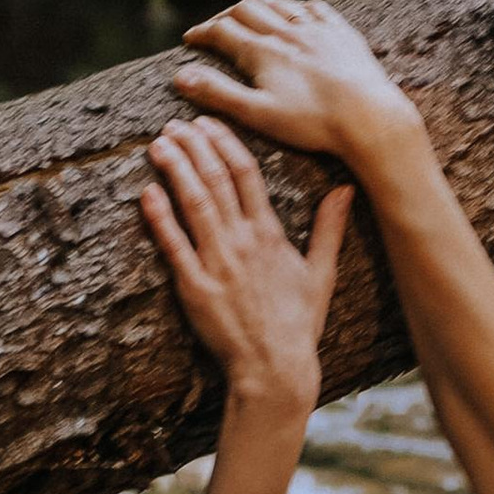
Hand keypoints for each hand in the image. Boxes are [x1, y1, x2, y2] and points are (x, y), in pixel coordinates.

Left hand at [140, 117, 352, 417]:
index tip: (207, 124)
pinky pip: (173, 245)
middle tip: (174, 124)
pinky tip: (147, 192)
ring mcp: (218, 263)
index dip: (224, 142)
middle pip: (215, 178)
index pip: (245, 172)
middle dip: (193, 146)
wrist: (275, 369)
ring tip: (158, 145)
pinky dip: (159, 216)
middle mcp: (243, 242)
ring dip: (175, 169)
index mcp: (270, 234)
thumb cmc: (297, 326)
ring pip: (193, 203)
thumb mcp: (321, 274)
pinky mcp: (195, 288)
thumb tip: (345, 189)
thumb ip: (329, 228)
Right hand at [172, 0, 425, 180]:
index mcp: (263, 51)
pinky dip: (296, 6)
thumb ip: (219, 94)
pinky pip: (314, 8)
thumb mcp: (258, 114)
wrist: (369, 117)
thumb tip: (181, 77)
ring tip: (247, 11)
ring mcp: (316, 28)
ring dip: (257, 4)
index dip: (202, 33)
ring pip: (279, 4)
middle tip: (214, 27)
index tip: (190, 39)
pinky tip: (296, 13)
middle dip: (225, 16)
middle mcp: (287, 31)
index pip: (222, 32)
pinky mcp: (341, 33)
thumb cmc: (312, 123)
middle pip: (247, 9)